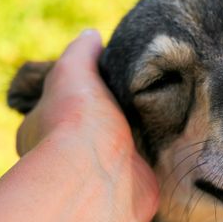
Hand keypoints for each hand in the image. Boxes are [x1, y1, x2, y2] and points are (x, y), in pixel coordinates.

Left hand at [0, 30, 158, 221]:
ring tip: (168, 105)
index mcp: (45, 128)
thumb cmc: (78, 124)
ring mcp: (104, 172)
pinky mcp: (135, 185)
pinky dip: (161, 152)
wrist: (101, 178)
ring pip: (127, 145)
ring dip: (143, 133)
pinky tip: (177, 133)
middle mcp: (71, 154)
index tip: (110, 75)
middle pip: (99, 125)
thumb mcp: (73, 72)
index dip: (85, 89)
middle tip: (146, 90)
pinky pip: (151, 164)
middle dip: (119, 112)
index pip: (64, 103)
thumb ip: (82, 53)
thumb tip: (93, 36)